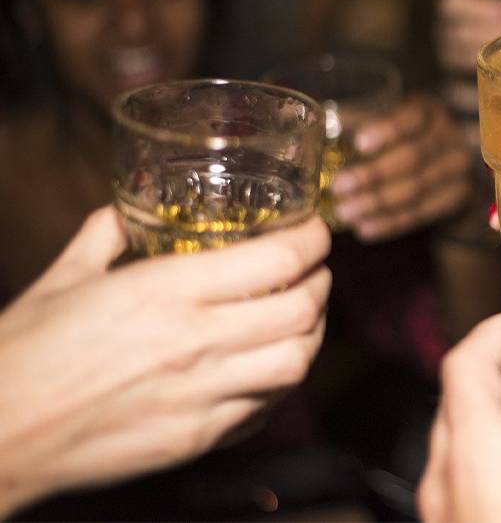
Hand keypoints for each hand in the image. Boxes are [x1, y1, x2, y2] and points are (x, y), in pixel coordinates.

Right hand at [0, 208, 330, 514]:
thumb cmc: (23, 353)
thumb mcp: (64, 279)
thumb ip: (105, 235)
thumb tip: (126, 210)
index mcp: (166, 291)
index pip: (278, 258)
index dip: (315, 241)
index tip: (318, 232)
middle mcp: (195, 342)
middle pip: (303, 310)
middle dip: (323, 284)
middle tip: (317, 273)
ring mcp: (201, 396)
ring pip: (297, 363)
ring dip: (312, 336)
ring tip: (303, 319)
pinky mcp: (196, 438)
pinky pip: (264, 409)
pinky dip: (279, 384)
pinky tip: (268, 368)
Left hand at [330, 94, 472, 241]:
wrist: (448, 171)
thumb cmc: (402, 142)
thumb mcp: (384, 124)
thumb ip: (354, 123)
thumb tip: (305, 126)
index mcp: (429, 111)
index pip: (412, 118)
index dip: (388, 130)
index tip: (358, 143)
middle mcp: (450, 137)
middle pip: (414, 157)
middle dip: (373, 175)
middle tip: (338, 188)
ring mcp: (458, 169)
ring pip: (417, 189)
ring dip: (377, 204)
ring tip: (345, 213)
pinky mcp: (458, 198)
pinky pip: (422, 214)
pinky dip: (391, 223)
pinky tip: (365, 229)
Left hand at [417, 314, 500, 522]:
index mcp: (478, 455)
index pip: (463, 361)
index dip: (493, 329)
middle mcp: (445, 482)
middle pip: (455, 399)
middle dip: (499, 372)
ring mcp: (442, 520)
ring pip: (452, 445)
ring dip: (491, 420)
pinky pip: (456, 486)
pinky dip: (488, 464)